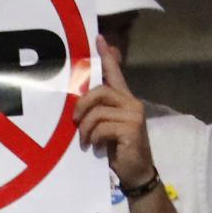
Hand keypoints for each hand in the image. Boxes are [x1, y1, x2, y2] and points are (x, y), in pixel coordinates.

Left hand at [77, 38, 155, 191]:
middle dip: (81, 105)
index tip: (98, 39)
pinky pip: (102, 127)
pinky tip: (97, 148)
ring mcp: (134, 114)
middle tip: (75, 122)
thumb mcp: (104, 129)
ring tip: (88, 142)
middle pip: (100, 91)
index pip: (115, 73)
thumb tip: (77, 105)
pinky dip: (95, 139)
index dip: (107, 56)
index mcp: (124, 100)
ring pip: (97, 111)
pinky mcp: (132, 128)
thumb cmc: (117, 151)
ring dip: (86, 129)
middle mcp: (132, 102)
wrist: (135, 173)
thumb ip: (97, 113)